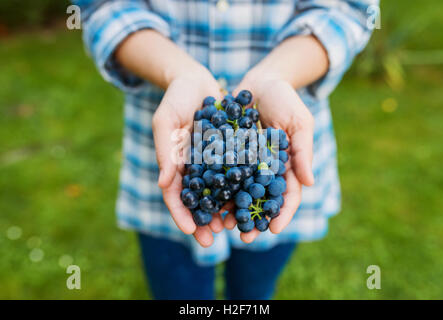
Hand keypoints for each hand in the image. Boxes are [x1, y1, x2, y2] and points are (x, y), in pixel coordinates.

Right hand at [152, 68, 224, 246]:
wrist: (197, 81)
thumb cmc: (175, 99)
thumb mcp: (166, 121)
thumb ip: (164, 151)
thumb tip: (163, 184)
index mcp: (174, 165)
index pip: (174, 195)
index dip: (180, 214)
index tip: (189, 230)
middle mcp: (193, 169)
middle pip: (196, 201)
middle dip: (202, 221)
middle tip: (210, 240)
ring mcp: (211, 163)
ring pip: (217, 194)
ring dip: (222, 211)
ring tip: (231, 228)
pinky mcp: (229, 154)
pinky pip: (235, 175)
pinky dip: (239, 189)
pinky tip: (248, 203)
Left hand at [224, 75, 314, 242]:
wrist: (260, 82)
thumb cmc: (285, 100)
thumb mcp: (299, 122)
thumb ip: (303, 151)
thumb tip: (309, 182)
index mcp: (288, 166)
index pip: (288, 195)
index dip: (283, 213)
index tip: (273, 229)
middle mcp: (266, 170)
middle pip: (261, 200)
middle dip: (254, 220)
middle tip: (244, 238)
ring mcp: (247, 164)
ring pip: (240, 193)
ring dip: (233, 211)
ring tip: (223, 226)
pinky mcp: (229, 155)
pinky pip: (223, 175)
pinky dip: (217, 189)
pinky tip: (208, 202)